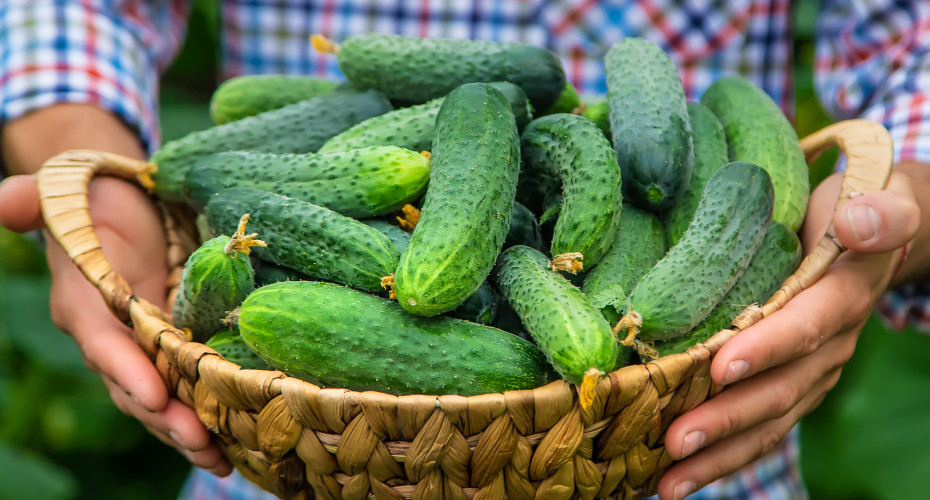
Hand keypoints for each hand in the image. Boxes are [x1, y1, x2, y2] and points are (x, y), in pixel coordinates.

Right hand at [0, 173, 230, 476]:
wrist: (123, 203)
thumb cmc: (96, 195)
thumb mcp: (66, 189)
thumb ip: (32, 200)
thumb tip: (3, 205)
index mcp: (83, 304)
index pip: (103, 343)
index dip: (126, 369)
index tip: (154, 394)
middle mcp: (110, 336)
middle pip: (135, 385)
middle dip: (166, 417)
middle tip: (203, 442)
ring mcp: (143, 347)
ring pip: (161, 400)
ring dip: (189, 432)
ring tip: (222, 460)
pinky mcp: (174, 349)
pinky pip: (185, 390)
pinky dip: (208, 418)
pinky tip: (235, 446)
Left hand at [655, 165, 923, 499]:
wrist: (868, 234)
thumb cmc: (853, 207)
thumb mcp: (873, 195)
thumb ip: (877, 211)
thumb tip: (861, 225)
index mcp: (842, 296)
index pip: (806, 326)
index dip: (768, 348)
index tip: (722, 366)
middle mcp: (831, 345)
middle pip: (780, 389)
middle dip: (728, 418)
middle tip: (676, 440)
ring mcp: (812, 373)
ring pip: (767, 421)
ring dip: (718, 453)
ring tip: (668, 481)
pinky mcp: (792, 385)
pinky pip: (760, 426)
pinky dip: (722, 453)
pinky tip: (677, 475)